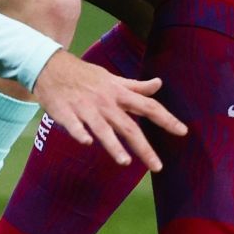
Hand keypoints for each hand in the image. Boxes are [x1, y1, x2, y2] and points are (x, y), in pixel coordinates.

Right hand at [30, 51, 186, 170]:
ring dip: (113, 144)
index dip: (166, 119)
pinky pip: (74, 125)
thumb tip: (159, 84)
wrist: (50, 66)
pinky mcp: (66, 112)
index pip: (148, 106)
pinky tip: (86, 143)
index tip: (182, 132)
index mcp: (119, 93)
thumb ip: (136, 86)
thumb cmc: (85, 76)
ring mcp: (85, 107)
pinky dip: (80, 133)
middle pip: (128, 126)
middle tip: (158, 167)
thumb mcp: (112, 79)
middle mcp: (105, 102)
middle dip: (144, 147)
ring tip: (125, 161)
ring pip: (103, 128)